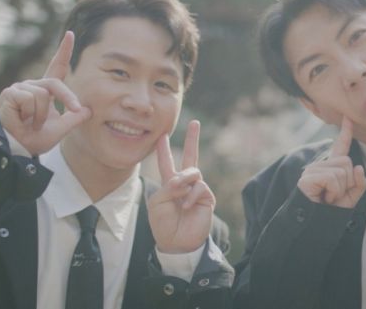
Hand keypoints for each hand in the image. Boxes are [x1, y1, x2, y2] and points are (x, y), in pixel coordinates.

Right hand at [0, 31, 90, 154]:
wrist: (19, 148)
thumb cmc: (37, 138)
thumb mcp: (62, 128)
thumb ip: (75, 118)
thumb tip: (88, 110)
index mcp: (46, 90)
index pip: (58, 67)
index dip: (64, 51)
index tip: (70, 34)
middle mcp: (33, 85)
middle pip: (56, 83)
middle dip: (68, 98)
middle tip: (74, 110)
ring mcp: (20, 88)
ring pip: (43, 95)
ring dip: (42, 115)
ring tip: (33, 123)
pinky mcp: (10, 93)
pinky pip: (30, 100)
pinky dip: (31, 115)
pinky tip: (21, 120)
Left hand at [148, 120, 215, 253]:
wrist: (177, 243)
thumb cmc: (163, 224)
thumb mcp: (158, 202)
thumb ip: (170, 185)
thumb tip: (188, 178)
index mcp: (169, 184)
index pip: (166, 162)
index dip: (164, 149)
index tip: (162, 135)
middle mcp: (184, 183)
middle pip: (190, 156)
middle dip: (192, 139)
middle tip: (195, 122)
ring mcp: (196, 189)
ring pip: (193, 171)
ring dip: (184, 180)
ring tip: (179, 195)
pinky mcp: (207, 197)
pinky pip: (200, 186)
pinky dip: (191, 195)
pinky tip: (187, 206)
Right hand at [297, 116, 365, 207]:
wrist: (315, 225)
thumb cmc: (330, 212)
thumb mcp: (350, 199)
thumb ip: (359, 184)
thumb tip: (359, 167)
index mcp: (331, 168)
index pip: (340, 148)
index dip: (345, 133)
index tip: (348, 118)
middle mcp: (320, 166)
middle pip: (347, 162)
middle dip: (347, 183)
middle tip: (334, 196)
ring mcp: (312, 170)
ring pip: (341, 171)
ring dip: (340, 190)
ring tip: (328, 198)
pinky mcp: (308, 177)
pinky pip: (332, 178)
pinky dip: (333, 191)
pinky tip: (323, 198)